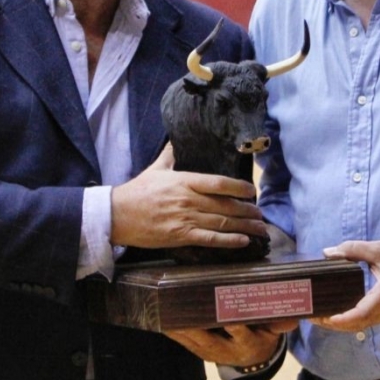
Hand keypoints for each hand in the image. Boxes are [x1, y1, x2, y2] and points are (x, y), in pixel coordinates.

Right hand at [110, 143, 266, 249]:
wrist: (118, 215)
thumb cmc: (138, 191)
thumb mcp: (156, 168)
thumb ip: (171, 154)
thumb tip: (177, 138)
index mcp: (184, 181)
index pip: (218, 183)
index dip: (239, 187)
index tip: (252, 190)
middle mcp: (188, 200)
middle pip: (225, 205)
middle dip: (247, 210)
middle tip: (260, 213)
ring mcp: (186, 219)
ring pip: (222, 223)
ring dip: (244, 225)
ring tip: (259, 227)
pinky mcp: (181, 236)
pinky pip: (210, 240)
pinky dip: (229, 241)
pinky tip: (243, 241)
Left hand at [164, 320, 297, 365]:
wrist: (252, 358)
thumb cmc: (263, 336)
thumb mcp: (274, 332)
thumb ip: (280, 324)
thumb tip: (293, 318)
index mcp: (246, 343)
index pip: (241, 333)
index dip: (235, 326)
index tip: (229, 316)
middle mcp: (225, 350)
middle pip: (208, 336)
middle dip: (195, 324)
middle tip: (183, 308)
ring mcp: (210, 352)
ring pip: (192, 339)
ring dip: (179, 327)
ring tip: (166, 310)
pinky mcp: (199, 352)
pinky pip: (184, 342)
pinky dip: (173, 331)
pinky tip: (162, 320)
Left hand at [310, 228, 379, 331]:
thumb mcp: (378, 248)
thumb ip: (352, 250)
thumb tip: (328, 252)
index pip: (361, 314)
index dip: (341, 319)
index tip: (323, 317)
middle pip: (357, 324)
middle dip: (333, 323)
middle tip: (311, 316)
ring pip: (360, 325)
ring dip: (340, 324)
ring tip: (319, 315)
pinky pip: (365, 321)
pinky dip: (349, 320)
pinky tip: (335, 313)